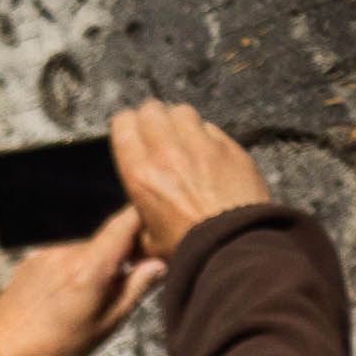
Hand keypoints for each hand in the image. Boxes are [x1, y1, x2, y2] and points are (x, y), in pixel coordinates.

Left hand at [0, 211, 159, 355]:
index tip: (156, 231)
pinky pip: (61, 258)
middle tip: (125, 280)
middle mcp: (67, 252)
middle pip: (106, 238)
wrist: (1, 355)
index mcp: (91, 266)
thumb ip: (135, 288)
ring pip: (84, 250)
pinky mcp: (30, 261)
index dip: (145, 217)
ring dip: (93, 265)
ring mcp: (46, 254)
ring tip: (86, 298)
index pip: (126, 219)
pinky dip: (71, 270)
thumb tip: (159, 263)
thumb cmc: (57, 347)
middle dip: (121, 253)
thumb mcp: (106, 324)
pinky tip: (63, 297)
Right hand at [110, 99, 269, 257]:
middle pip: (152, 109)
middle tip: (154, 133)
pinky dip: (204, 135)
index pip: (124, 124)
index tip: (129, 133)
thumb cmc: (187, 246)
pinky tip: (205, 152)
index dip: (125, 126)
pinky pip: (210, 127)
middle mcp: (167, 152)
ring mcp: (200, 145)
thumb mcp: (147, 238)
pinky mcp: (227, 146)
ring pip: (182, 111)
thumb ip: (138, 216)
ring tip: (181, 138)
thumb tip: (136, 216)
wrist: (231, 244)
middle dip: (150, 118)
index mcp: (140, 174)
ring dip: (177, 121)